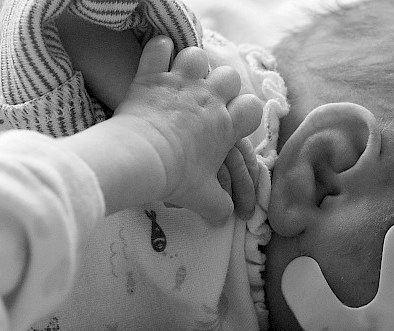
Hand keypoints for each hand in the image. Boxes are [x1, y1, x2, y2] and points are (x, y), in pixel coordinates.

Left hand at [113, 36, 262, 223]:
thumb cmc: (175, 179)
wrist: (141, 160)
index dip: (246, 113)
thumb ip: (219, 207)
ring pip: (197, 56)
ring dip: (192, 64)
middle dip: (222, 84)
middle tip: (209, 98)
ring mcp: (181, 83)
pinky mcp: (152, 76)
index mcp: (226, 126)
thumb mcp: (202, 198)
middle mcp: (209, 98)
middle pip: (229, 75)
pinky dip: (156, 50)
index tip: (234, 121)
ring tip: (183, 76)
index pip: (253, 108)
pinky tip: (155, 57)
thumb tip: (225, 219)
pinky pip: (158, 49)